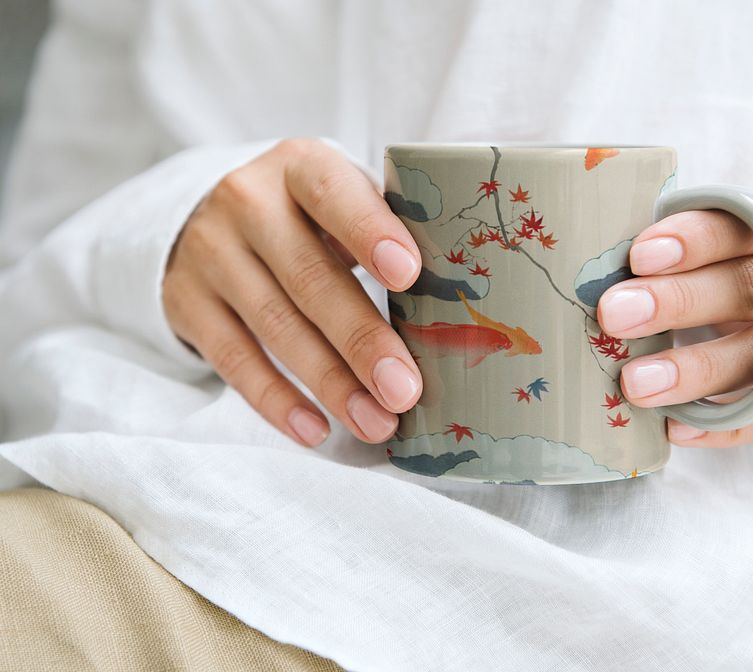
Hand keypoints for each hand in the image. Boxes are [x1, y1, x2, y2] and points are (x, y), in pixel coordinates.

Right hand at [164, 139, 422, 446]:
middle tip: (405, 390)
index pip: (334, 194)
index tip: (410, 276)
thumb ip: (389, 232)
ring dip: (330, 383)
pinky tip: (315, 430)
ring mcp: (211, 253)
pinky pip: (232, 360)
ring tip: (376, 423)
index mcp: (301, 167)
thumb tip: (461, 307)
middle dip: (361, 340)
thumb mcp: (342, 200)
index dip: (370, 232)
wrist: (209, 218)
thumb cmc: (310, 216)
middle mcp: (248, 202)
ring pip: (275, 325)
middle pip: (309, 278)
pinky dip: (276, 401)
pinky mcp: (187, 302)